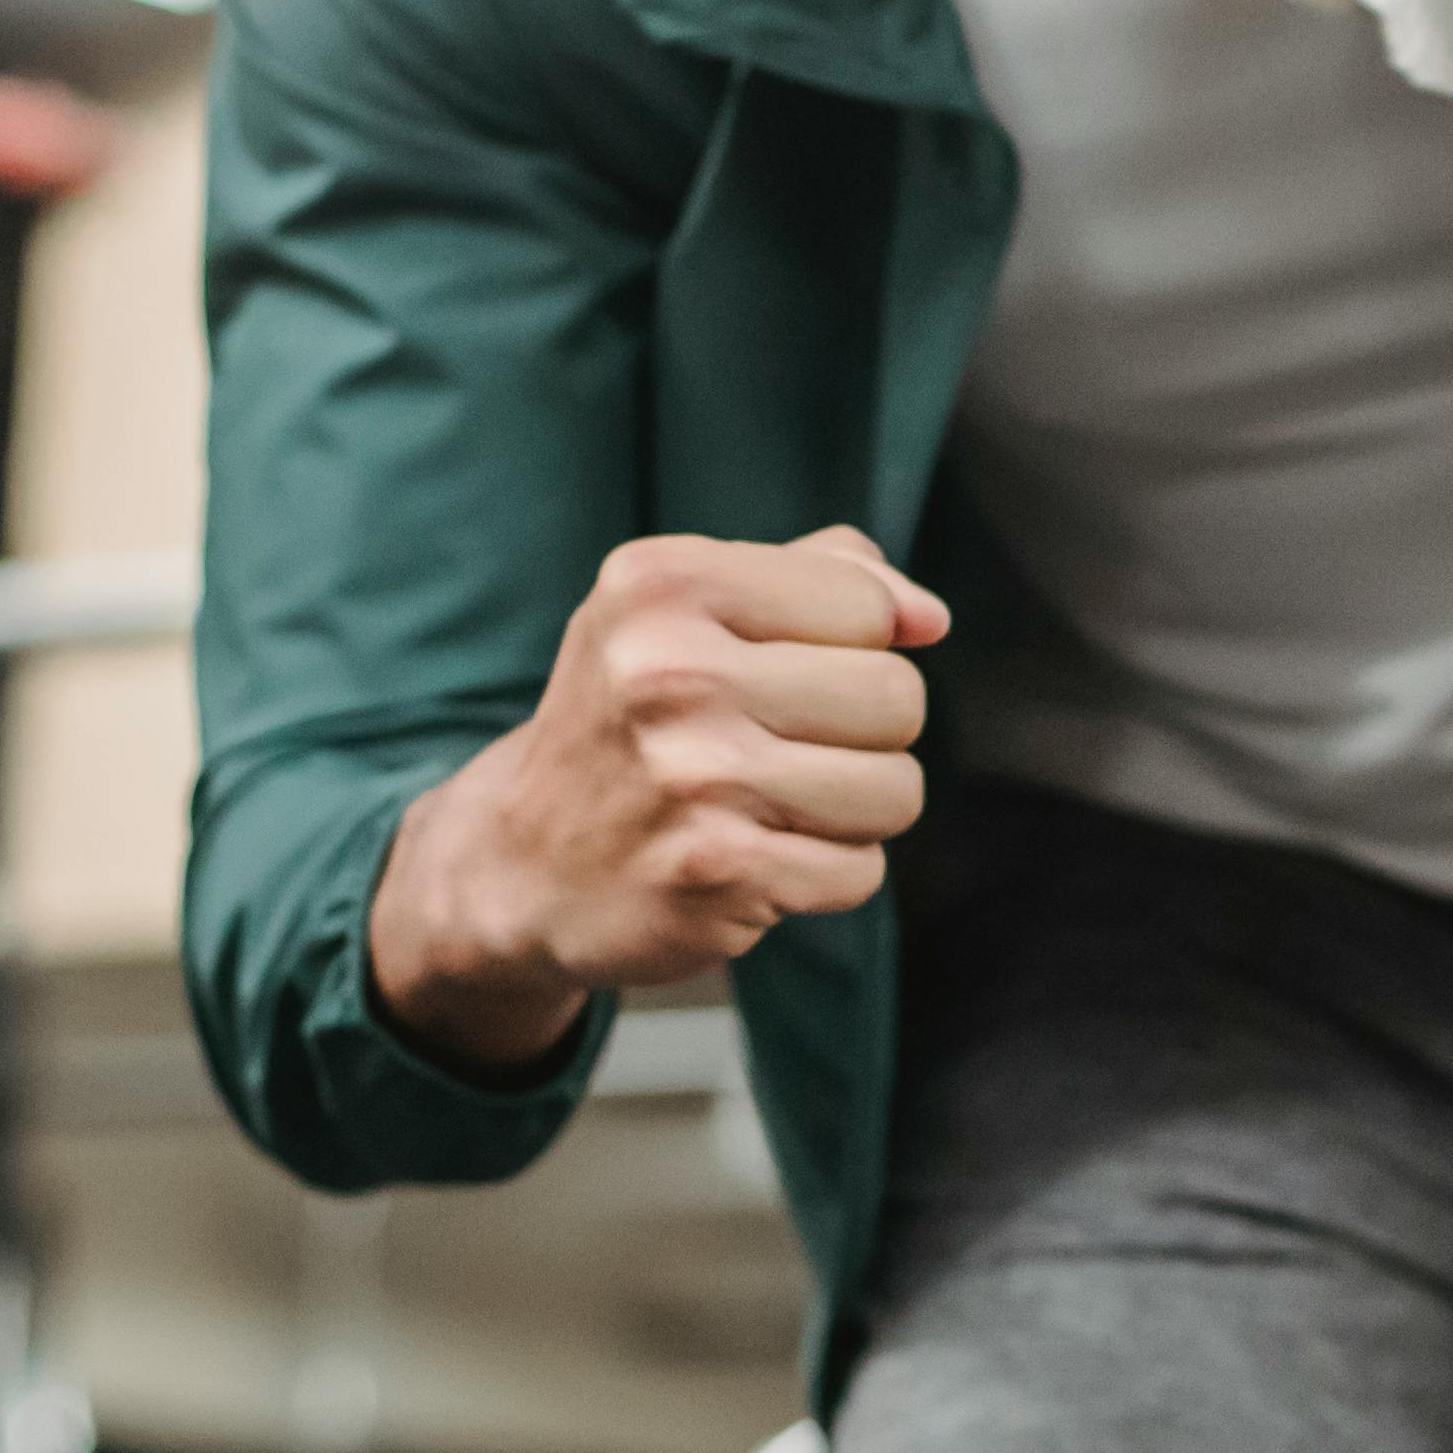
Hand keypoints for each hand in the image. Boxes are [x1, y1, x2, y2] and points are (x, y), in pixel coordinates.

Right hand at [368, 527, 948, 1074]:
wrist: (522, 861)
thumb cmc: (634, 719)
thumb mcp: (688, 610)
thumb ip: (817, 578)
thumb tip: (929, 618)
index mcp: (663, 584)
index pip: (864, 603)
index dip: (855, 645)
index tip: (786, 672)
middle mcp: (669, 673)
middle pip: (897, 696)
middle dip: (865, 733)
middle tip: (782, 749)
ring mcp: (692, 777)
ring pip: (896, 789)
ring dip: (855, 810)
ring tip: (775, 805)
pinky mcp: (717, 872)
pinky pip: (861, 871)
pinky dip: (824, 875)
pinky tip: (755, 860)